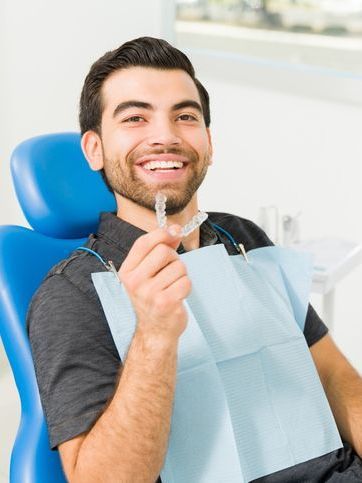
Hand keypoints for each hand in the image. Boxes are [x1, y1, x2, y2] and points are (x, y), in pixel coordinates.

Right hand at [118, 225, 191, 339]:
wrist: (153, 331)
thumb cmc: (151, 299)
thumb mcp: (146, 274)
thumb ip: (158, 250)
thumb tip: (175, 229)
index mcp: (127, 272)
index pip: (143, 243)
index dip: (162, 233)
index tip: (175, 231)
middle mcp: (135, 282)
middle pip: (164, 252)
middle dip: (174, 258)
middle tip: (170, 272)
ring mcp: (150, 294)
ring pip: (178, 267)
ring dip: (181, 275)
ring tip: (172, 287)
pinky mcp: (166, 303)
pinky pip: (185, 282)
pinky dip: (186, 287)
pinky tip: (177, 296)